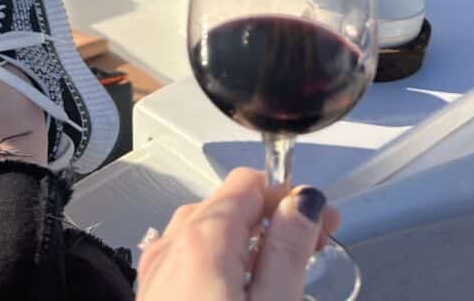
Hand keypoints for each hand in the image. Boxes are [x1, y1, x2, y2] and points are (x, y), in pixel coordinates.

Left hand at [137, 168, 339, 300]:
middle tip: (312, 246)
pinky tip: (239, 287)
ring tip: (280, 270)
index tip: (321, 221)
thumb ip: (288, 250)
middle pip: (228, 205)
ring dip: (246, 240)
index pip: (249, 183)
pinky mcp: (152, 296)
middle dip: (272, 218)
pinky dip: (218, 261)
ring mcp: (156, 272)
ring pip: (205, 231)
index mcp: (202, 238)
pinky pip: (186, 258)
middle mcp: (170, 246)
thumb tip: (303, 202)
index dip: (291, 197)